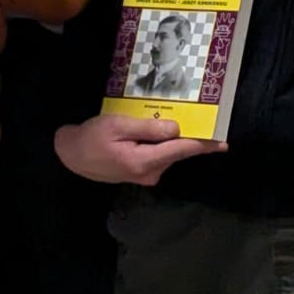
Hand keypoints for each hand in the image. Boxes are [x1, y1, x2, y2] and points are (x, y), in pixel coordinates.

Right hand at [54, 114, 224, 185]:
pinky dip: (160, 144)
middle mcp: (150, 173)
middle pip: (176, 152)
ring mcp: (145, 176)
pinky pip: (157, 156)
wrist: (70, 156)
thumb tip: (176, 129)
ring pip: (167, 154)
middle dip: (187, 137)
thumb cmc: (91, 138)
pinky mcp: (140, 173)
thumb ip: (148, 128)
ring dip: (171, 139)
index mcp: (145, 161)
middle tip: (197, 118)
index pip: (181, 150)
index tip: (223, 142)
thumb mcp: (117, 125)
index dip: (203, 145)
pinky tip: (152, 131)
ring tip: (167, 121)